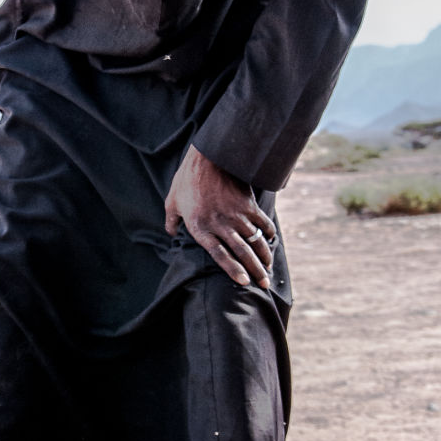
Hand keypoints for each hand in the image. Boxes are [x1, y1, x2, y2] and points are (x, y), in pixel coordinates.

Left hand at [164, 145, 275, 288]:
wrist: (208, 156)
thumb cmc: (186, 179)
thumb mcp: (172, 201)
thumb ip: (170, 221)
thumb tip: (169, 233)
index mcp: (200, 227)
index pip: (219, 255)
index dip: (232, 269)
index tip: (243, 282)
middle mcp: (220, 224)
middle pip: (241, 252)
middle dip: (255, 270)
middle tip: (263, 284)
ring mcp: (236, 214)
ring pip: (254, 241)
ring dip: (264, 256)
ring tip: (268, 268)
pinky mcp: (247, 204)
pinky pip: (262, 223)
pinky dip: (269, 233)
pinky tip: (271, 241)